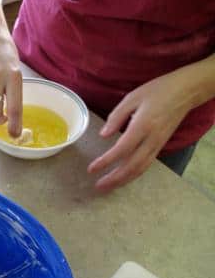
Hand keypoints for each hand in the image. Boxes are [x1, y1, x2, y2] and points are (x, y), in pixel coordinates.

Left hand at [88, 72, 193, 192]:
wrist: (186, 92)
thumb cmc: (157, 91)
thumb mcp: (132, 98)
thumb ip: (117, 116)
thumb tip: (103, 135)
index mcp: (143, 125)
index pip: (122, 149)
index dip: (106, 161)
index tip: (92, 169)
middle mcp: (152, 139)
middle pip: (132, 165)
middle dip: (114, 178)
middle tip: (97, 186)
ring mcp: (158, 144)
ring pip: (140, 169)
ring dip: (123, 180)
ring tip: (107, 187)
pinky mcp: (160, 146)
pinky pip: (146, 165)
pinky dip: (133, 174)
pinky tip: (123, 178)